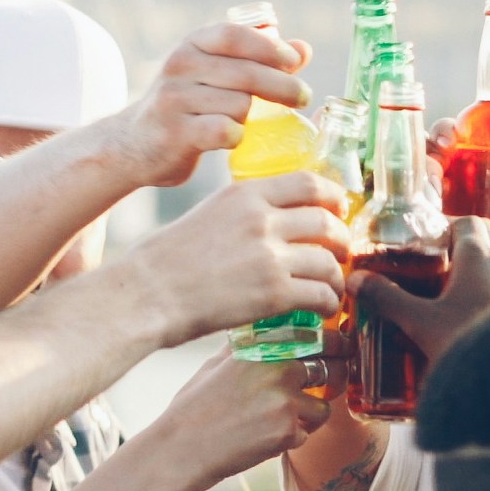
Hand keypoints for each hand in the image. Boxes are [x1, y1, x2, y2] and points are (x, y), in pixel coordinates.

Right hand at [103, 20, 313, 186]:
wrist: (132, 144)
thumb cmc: (186, 105)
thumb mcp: (213, 72)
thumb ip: (256, 59)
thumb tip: (304, 49)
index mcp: (191, 44)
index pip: (234, 35)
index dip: (269, 47)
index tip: (294, 62)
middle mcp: (179, 66)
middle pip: (245, 73)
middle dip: (282, 85)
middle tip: (303, 97)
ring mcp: (174, 100)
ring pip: (239, 104)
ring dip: (251, 116)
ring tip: (243, 122)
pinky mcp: (175, 133)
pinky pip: (224, 131)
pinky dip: (236, 135)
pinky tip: (234, 138)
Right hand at [117, 171, 350, 345]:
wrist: (147, 294)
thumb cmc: (169, 260)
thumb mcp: (209, 213)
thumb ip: (245, 211)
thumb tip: (277, 220)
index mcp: (245, 194)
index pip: (309, 181)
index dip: (334, 196)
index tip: (339, 209)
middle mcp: (262, 219)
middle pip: (326, 220)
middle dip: (342, 239)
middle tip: (341, 253)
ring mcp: (269, 256)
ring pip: (329, 261)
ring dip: (337, 277)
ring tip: (332, 287)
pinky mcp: (272, 293)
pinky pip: (320, 294)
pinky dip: (328, 303)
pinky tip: (322, 309)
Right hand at [128, 345, 330, 490]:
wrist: (181, 448)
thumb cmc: (194, 406)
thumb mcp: (218, 362)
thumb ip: (250, 344)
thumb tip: (270, 330)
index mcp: (264, 343)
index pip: (318, 333)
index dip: (335, 341)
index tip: (338, 348)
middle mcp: (279, 365)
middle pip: (335, 364)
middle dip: (338, 374)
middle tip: (331, 382)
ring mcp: (286, 399)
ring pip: (324, 406)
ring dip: (310, 415)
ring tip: (277, 419)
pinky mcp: (288, 431)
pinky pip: (307, 434)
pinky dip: (291, 439)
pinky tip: (262, 438)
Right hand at [353, 214, 489, 368]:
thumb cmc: (468, 341)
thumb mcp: (420, 322)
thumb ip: (387, 299)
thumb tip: (356, 281)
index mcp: (480, 255)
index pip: (466, 224)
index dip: (444, 230)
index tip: (426, 246)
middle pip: (482, 250)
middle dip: (457, 262)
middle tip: (432, 280)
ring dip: (476, 286)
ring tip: (451, 308)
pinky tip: (476, 330)